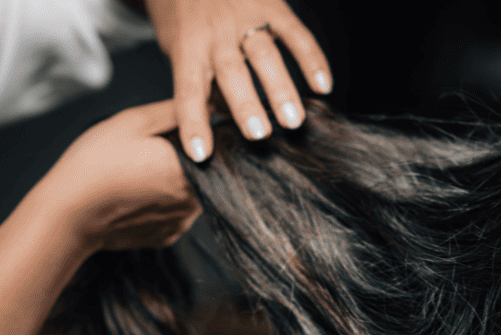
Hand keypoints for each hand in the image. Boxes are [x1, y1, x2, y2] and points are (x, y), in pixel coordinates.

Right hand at [34, 100, 200, 254]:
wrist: (69, 214)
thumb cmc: (96, 164)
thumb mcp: (134, 122)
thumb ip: (174, 112)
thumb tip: (207, 105)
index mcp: (191, 168)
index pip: (211, 148)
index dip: (191, 138)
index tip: (166, 137)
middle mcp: (195, 200)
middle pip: (201, 171)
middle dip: (180, 160)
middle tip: (145, 155)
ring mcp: (182, 221)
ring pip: (188, 193)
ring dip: (171, 183)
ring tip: (138, 175)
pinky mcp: (169, 236)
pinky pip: (173, 213)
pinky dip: (160, 203)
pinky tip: (136, 195)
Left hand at [144, 0, 331, 161]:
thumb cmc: (184, 12)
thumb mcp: (177, 44)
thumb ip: (200, 80)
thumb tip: (217, 123)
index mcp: (187, 45)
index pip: (187, 89)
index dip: (193, 122)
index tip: (201, 154)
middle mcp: (216, 32)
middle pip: (231, 71)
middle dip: (246, 104)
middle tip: (259, 135)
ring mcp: (245, 17)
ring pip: (264, 54)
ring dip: (280, 89)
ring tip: (293, 120)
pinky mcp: (273, 6)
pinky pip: (295, 34)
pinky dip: (311, 60)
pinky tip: (323, 86)